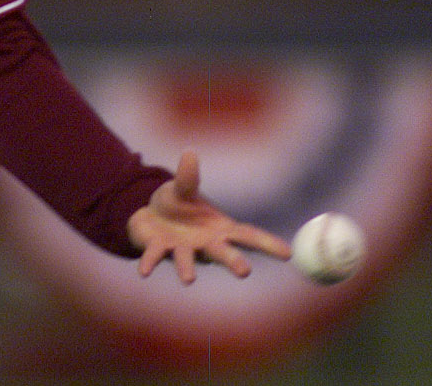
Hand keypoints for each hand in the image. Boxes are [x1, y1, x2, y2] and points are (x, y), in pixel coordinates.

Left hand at [126, 150, 291, 283]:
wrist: (148, 217)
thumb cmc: (177, 205)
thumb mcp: (183, 189)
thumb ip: (188, 177)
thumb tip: (189, 153)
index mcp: (218, 228)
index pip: (247, 235)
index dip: (267, 244)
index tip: (288, 254)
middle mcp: (203, 243)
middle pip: (221, 252)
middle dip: (232, 261)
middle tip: (245, 272)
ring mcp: (182, 248)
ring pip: (187, 259)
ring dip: (187, 268)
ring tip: (189, 279)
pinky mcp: (159, 249)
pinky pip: (155, 255)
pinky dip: (149, 262)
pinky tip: (143, 271)